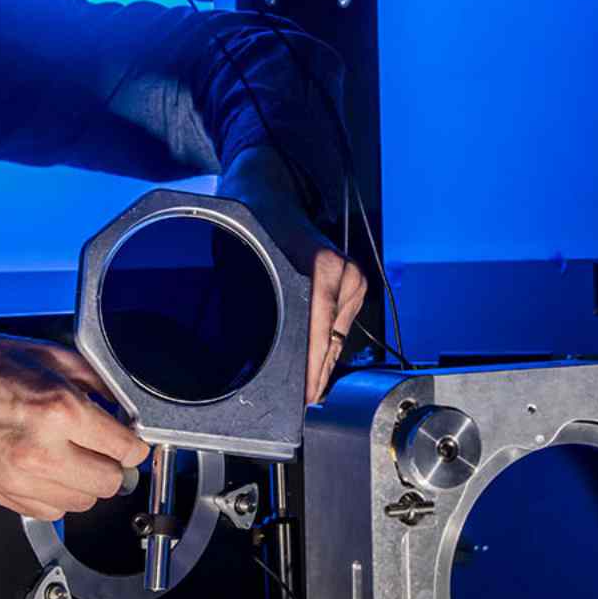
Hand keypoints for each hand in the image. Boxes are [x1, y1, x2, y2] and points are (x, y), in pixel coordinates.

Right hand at [0, 320, 149, 519]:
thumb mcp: (44, 354)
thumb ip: (93, 381)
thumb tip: (121, 404)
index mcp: (58, 411)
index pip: (124, 449)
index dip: (133, 444)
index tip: (130, 441)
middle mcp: (41, 452)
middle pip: (109, 484)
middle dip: (113, 466)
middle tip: (103, 448)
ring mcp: (18, 480)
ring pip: (81, 504)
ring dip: (85, 484)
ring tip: (72, 458)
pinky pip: (48, 512)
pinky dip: (55, 497)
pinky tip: (47, 472)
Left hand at [219, 147, 368, 404]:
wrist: (267, 191)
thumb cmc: (253, 223)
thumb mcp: (246, 267)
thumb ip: (251, 312)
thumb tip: (257, 357)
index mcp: (324, 269)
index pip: (322, 335)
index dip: (310, 373)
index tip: (302, 399)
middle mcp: (345, 275)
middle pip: (332, 344)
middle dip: (313, 377)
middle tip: (296, 407)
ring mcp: (351, 281)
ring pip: (336, 340)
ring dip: (317, 364)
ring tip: (299, 391)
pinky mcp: (350, 287)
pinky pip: (336, 328)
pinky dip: (321, 347)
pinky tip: (306, 365)